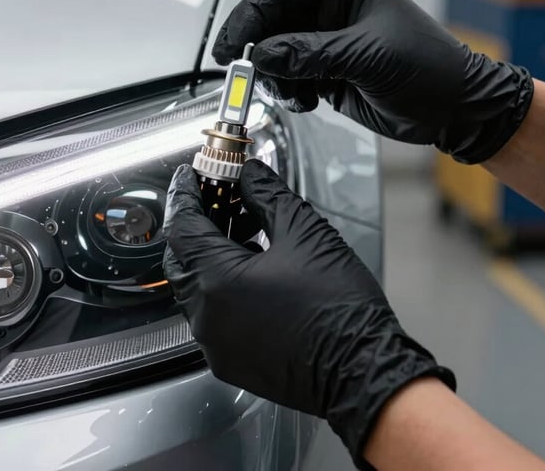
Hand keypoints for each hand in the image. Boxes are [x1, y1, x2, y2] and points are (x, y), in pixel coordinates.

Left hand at [163, 160, 454, 468]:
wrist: (363, 370)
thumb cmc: (338, 307)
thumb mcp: (304, 232)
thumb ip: (267, 196)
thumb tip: (250, 175)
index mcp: (217, 280)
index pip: (182, 226)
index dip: (184, 194)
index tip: (189, 176)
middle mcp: (206, 315)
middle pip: (181, 258)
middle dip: (194, 225)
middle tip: (217, 200)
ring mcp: (215, 342)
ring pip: (194, 287)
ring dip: (209, 256)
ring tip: (243, 232)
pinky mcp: (229, 360)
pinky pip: (211, 314)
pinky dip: (220, 287)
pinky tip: (251, 271)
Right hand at [213, 0, 532, 163]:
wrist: (453, 111)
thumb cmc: (428, 68)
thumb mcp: (367, 55)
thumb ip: (310, 53)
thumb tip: (261, 55)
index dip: (251, 12)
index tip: (234, 43)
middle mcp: (329, 10)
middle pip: (270, 20)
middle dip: (256, 47)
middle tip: (239, 70)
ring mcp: (324, 43)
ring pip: (273, 53)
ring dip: (273, 75)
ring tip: (294, 93)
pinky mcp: (323, 72)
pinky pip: (286, 77)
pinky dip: (286, 91)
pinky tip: (308, 101)